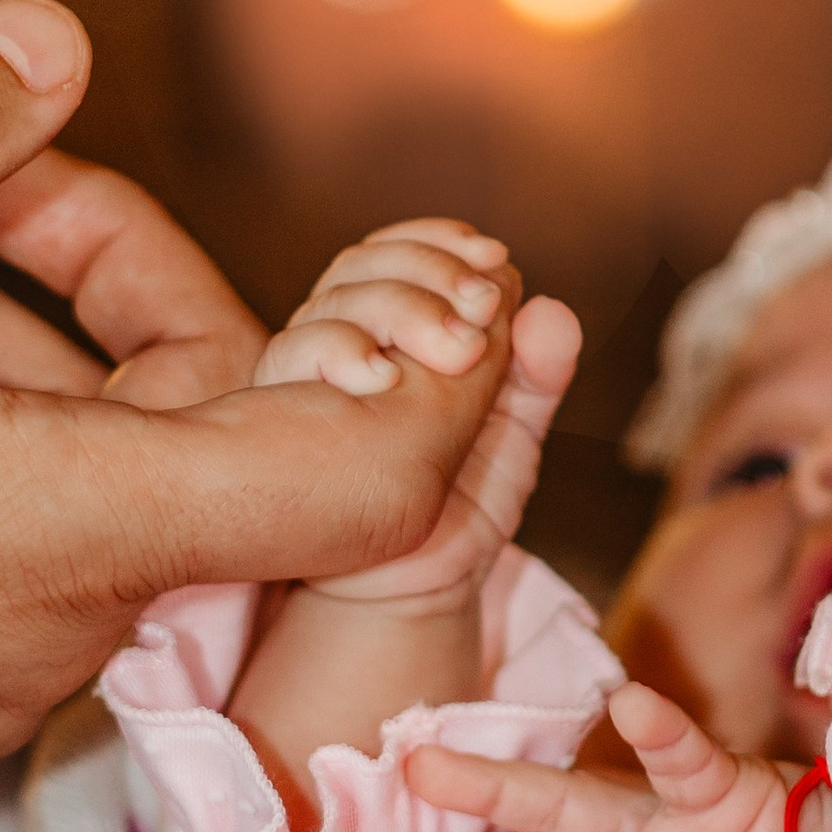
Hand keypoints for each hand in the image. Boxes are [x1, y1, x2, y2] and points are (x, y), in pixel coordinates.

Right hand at [0, 0, 479, 802]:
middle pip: (200, 444)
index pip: (356, 479)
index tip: (475, 275)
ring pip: (92, 485)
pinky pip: (14, 549)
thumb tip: (56, 39)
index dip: (443, 371)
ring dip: (21, 347)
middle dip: (124, 280)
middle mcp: (50, 632)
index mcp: (55, 529)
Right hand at [257, 221, 581, 608]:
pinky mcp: (282, 412)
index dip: (444, 244)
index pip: (407, 253)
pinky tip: (384, 377)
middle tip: (483, 307)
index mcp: (405, 335)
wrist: (413, 588)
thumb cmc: (459, 510)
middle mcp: (352, 342)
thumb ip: (538, 375)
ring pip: (334, 298)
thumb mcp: (514, 438)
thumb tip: (550, 310)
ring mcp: (313, 375)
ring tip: (458, 349)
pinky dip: (339, 350)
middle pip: (366, 264)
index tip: (493, 260)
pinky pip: (294, 352)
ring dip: (401, 305)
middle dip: (430, 271)